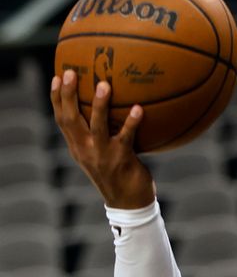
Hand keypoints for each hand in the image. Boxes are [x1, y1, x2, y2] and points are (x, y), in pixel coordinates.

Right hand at [51, 69, 154, 208]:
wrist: (129, 203)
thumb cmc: (119, 174)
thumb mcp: (102, 155)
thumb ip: (100, 135)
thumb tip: (111, 109)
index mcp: (78, 147)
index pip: (61, 119)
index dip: (57, 98)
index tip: (57, 77)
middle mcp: (85, 150)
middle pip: (70, 119)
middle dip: (67, 95)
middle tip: (71, 73)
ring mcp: (102, 155)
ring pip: (97, 126)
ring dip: (99, 105)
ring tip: (104, 85)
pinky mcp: (121, 160)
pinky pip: (126, 137)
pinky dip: (132, 122)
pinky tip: (139, 108)